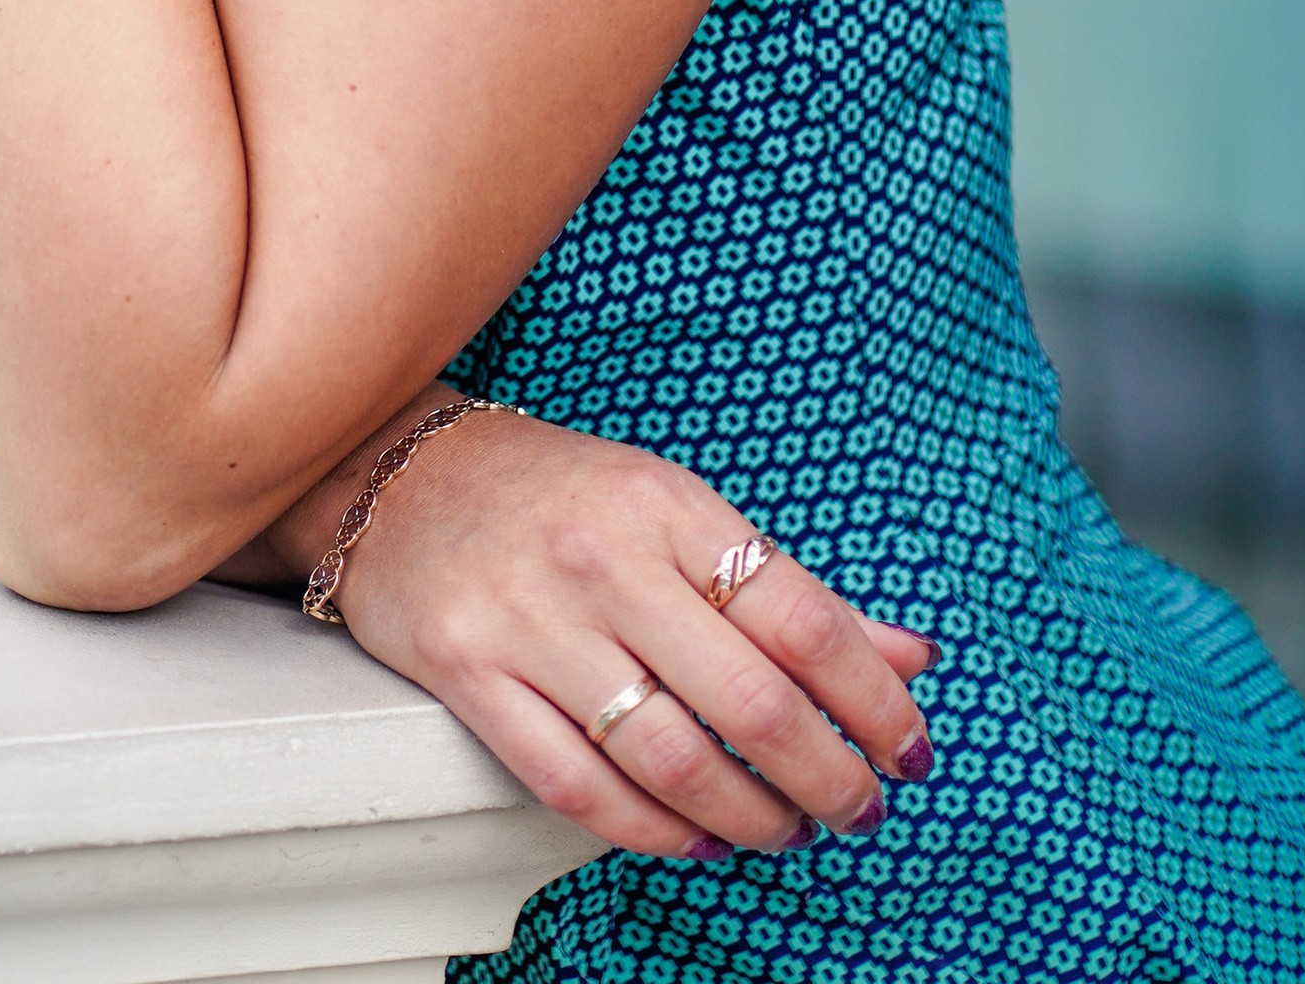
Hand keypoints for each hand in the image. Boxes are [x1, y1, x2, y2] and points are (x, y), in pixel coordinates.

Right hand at [323, 408, 934, 864]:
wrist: (394, 468)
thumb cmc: (550, 492)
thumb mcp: (672, 507)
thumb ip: (783, 586)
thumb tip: (908, 658)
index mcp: (666, 503)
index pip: (803, 619)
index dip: (874, 702)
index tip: (910, 751)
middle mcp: (604, 558)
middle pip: (750, 701)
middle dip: (828, 777)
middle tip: (857, 808)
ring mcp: (532, 620)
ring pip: (672, 758)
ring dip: (750, 816)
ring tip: (782, 829)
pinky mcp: (469, 672)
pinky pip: (577, 784)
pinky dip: (651, 830)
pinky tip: (693, 836)